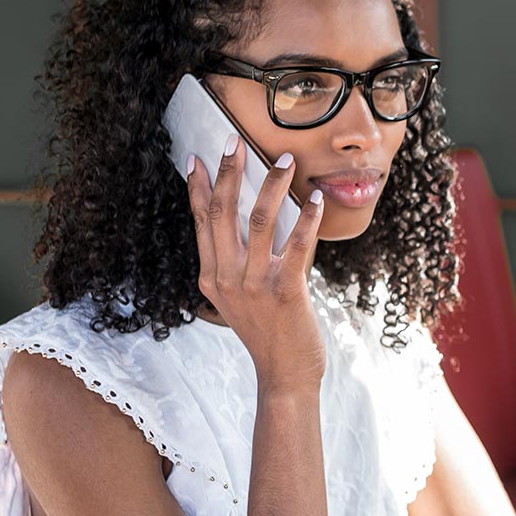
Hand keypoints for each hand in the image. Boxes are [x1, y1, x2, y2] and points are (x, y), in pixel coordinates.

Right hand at [186, 134, 327, 390]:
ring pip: (259, 220)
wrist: (285, 375)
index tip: (198, 156)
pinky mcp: (285, 291)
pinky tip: (317, 200)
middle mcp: (226, 277)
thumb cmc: (268, 333)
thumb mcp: (238, 298)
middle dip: (228, 171)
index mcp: (211, 276)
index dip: (199, 185)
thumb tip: (249, 221)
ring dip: (273, 185)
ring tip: (286, 161)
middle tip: (235, 141)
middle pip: (222, 211)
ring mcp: (253, 284)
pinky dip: (308, 220)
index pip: (201, 220)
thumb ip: (236, 264)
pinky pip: (296, 246)